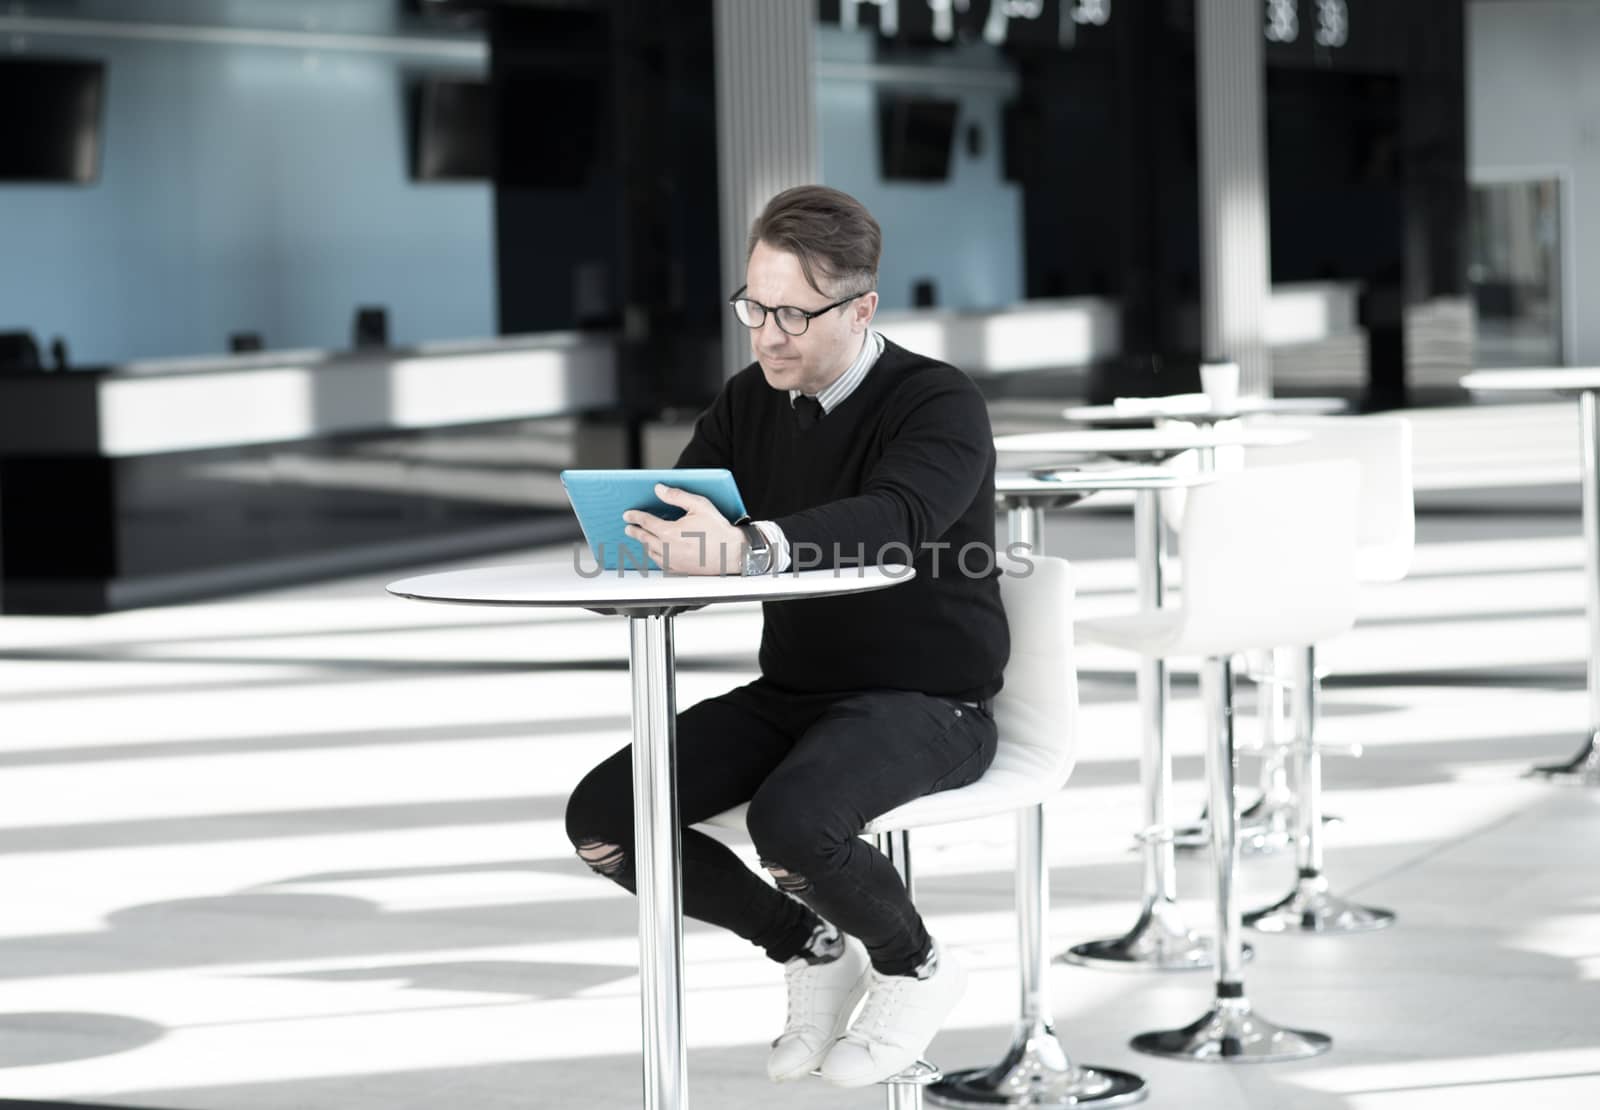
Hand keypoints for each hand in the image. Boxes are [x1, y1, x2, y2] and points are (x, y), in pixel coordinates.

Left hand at [622, 484, 746, 574]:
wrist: (732, 553)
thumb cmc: (718, 530)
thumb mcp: (699, 505)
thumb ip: (677, 496)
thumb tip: (659, 489)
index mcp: (670, 532)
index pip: (645, 522)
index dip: (635, 516)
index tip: (628, 514)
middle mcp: (668, 548)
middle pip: (644, 538)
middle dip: (635, 531)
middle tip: (629, 527)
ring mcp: (673, 561)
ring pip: (650, 552)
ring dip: (644, 544)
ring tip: (642, 538)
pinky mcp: (679, 570)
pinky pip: (660, 563)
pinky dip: (655, 556)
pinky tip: (656, 552)